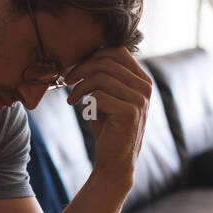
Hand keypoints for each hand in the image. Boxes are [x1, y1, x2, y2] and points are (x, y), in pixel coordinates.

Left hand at [63, 47, 150, 184]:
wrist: (115, 162)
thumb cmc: (108, 127)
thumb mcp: (107, 97)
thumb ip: (104, 77)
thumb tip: (84, 54)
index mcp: (142, 80)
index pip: (117, 51)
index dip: (92, 55)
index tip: (75, 69)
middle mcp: (145, 87)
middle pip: (107, 61)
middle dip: (81, 68)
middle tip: (67, 80)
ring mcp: (140, 100)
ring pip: (101, 77)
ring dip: (80, 87)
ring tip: (72, 99)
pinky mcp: (129, 113)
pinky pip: (99, 95)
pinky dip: (85, 101)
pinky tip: (81, 111)